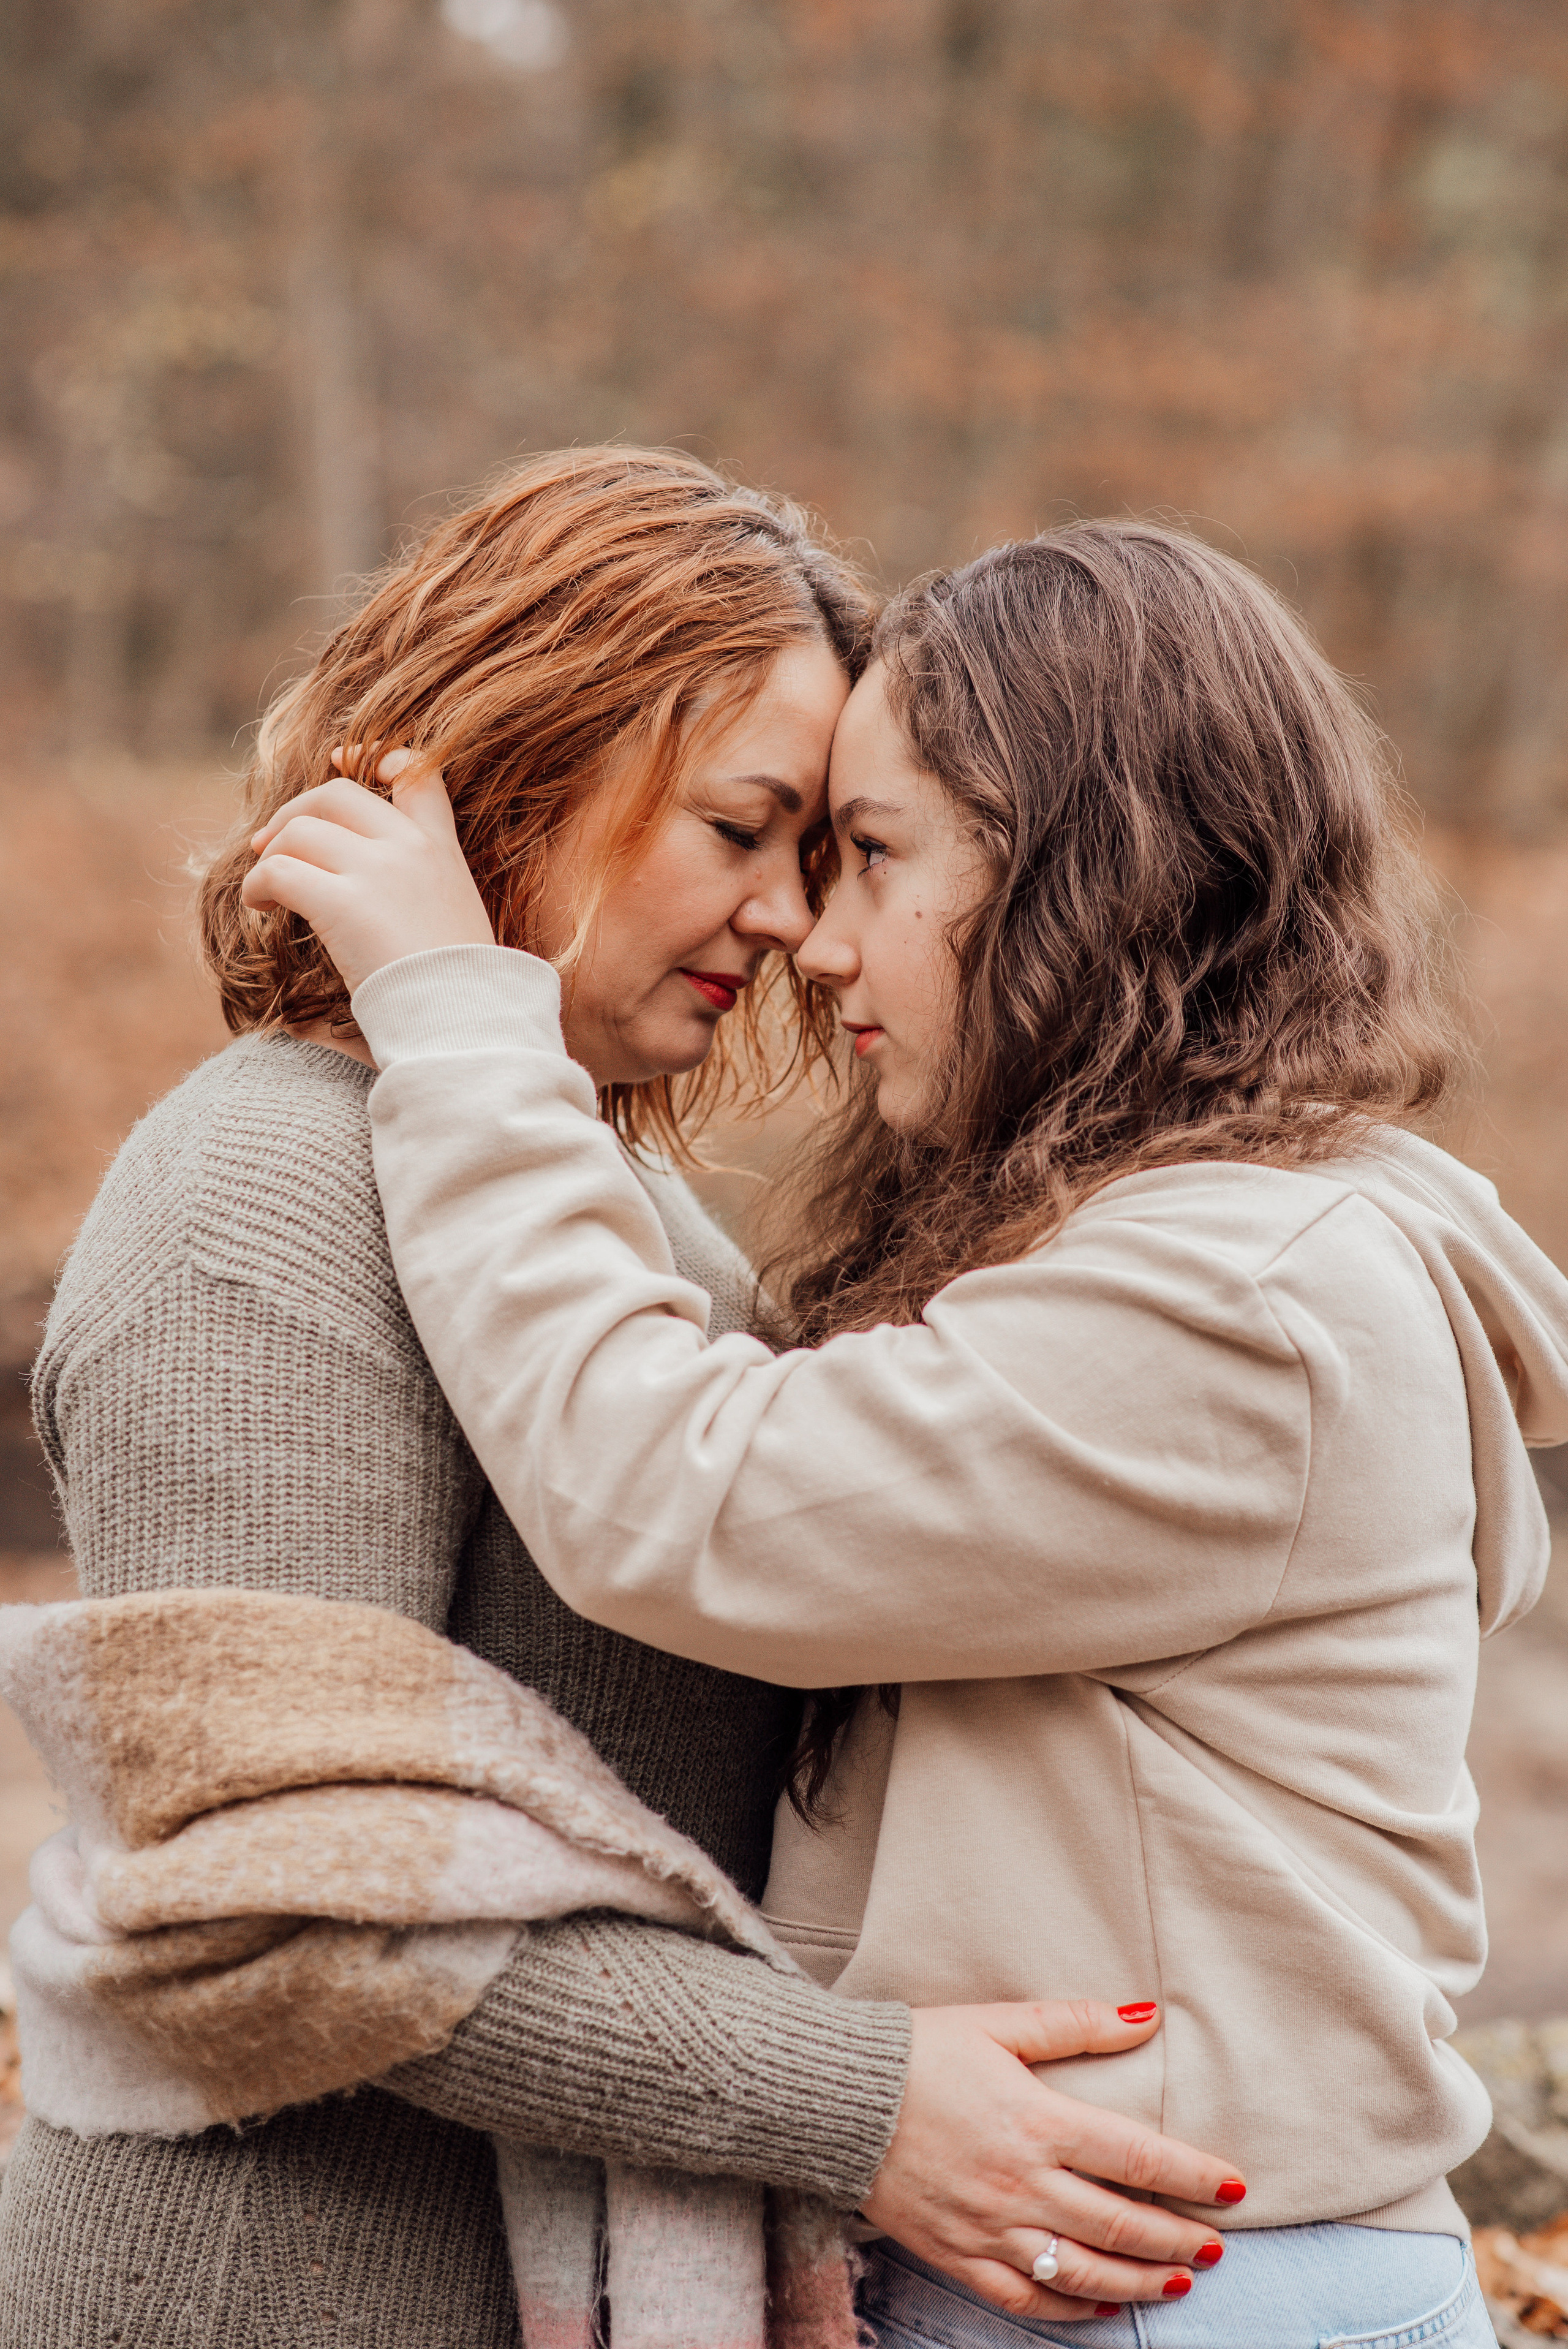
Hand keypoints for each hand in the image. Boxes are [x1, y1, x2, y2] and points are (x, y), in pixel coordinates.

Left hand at [242, 748, 494, 995]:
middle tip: (271, 843)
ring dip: (270, 856)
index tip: (339, 758)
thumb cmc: (458, 986)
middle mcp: (409, 848)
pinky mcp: (341, 903)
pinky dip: (258, 885)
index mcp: (442, 849)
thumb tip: (368, 887)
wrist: (462, 1020)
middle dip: (294, 812)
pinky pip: (278, 872)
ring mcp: (376, 872)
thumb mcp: (457, 916)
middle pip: (335, 795)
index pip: (418, 775)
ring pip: (299, 831)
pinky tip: (259, 906)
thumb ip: (423, 886)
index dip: (377, 757)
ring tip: (264, 890)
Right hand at [863, 2000, 1240, 2321]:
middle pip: (1119, 2223)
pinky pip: (1024, 2297)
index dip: (1192, 2175)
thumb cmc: (918, 2052)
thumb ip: (1073, 2023)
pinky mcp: (957, 2254)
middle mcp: (1021, 2183)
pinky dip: (1069, 2307)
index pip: (1136, 2156)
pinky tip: (1098, 2305)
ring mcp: (989, 2227)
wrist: (835, 2099)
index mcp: (1036, 2121)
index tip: (1233, 2186)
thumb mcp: (996, 2024)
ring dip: (1138, 2281)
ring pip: (1082, 2270)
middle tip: (1216, 2246)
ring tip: (1177, 2282)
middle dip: (1177, 2238)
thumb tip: (1145, 2014)